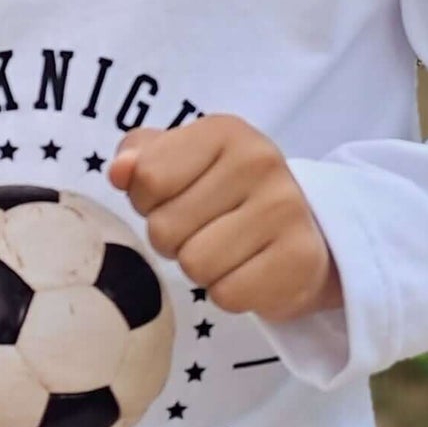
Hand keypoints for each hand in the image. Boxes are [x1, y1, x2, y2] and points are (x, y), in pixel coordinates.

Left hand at [108, 115, 343, 322]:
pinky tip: (251, 271)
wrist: (308, 233)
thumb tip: (119, 171)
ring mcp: (284, 210)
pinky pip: (227, 295)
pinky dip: (231, 292)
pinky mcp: (299, 259)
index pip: (147, 178)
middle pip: (165, 228)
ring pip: (194, 265)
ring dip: (202, 270)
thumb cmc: (229, 197)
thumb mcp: (185, 164)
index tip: (178, 199)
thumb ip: (142, 159)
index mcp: (224, 132)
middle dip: (175, 241)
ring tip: (229, 252)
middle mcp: (260, 162)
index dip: (148, 201)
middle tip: (207, 231)